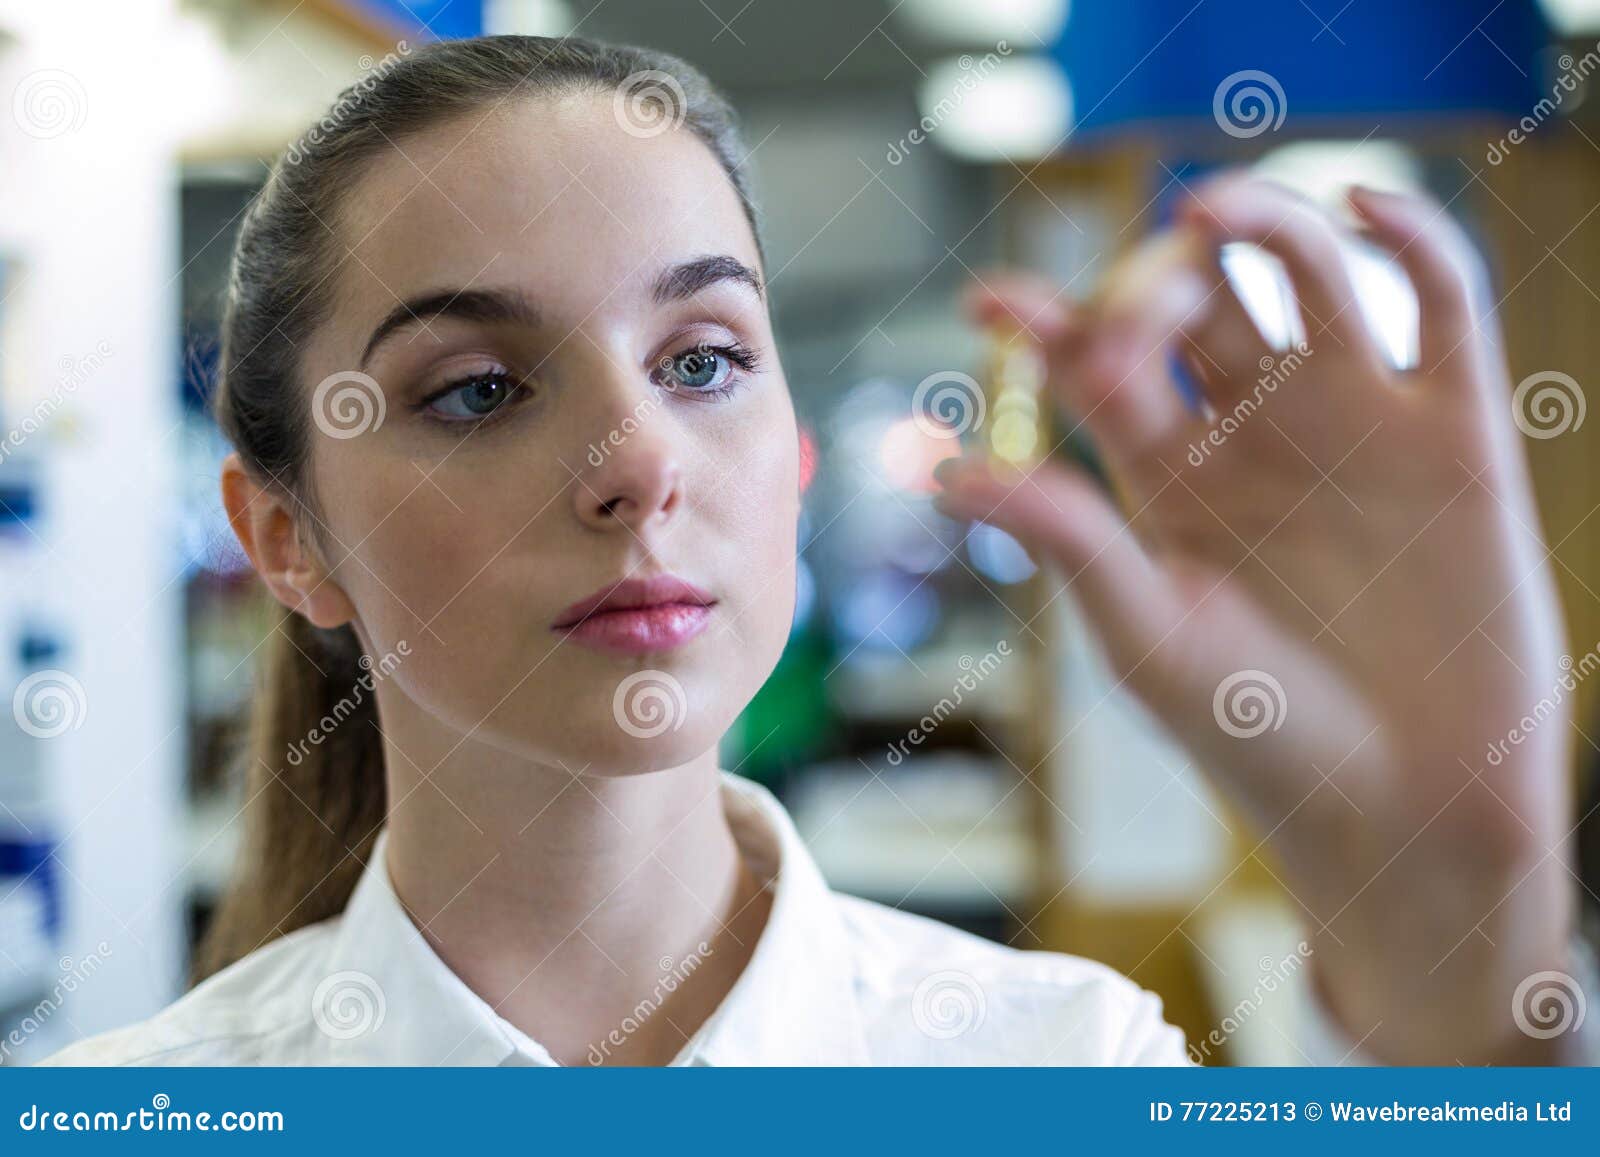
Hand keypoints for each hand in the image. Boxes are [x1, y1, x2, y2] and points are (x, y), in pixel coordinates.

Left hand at [937, 173, 1578, 1063]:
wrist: (1404, 808)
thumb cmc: (1261, 738)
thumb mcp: (1148, 636)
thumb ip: (1067, 538)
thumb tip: (946, 473)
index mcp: (1165, 477)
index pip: (1091, 365)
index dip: (1042, 321)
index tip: (990, 304)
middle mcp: (1250, 433)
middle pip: (1190, 302)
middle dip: (1146, 284)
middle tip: (1125, 333)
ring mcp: (1352, 421)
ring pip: (1303, 275)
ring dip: (1256, 222)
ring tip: (1206, 212)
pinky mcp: (1454, 430)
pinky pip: (1442, 304)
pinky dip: (1411, 239)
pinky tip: (1362, 208)